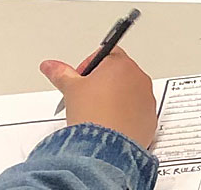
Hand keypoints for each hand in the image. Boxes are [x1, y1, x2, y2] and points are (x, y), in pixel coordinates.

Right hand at [42, 46, 156, 148]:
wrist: (106, 147)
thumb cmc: (93, 115)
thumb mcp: (71, 89)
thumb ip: (60, 73)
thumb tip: (50, 66)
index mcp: (121, 65)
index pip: (107, 53)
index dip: (90, 65)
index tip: (80, 78)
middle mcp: (139, 78)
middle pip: (119, 73)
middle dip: (102, 82)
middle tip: (86, 97)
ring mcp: (147, 98)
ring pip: (129, 92)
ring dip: (115, 98)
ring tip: (97, 113)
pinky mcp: (150, 117)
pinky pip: (137, 111)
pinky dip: (125, 114)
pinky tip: (110, 124)